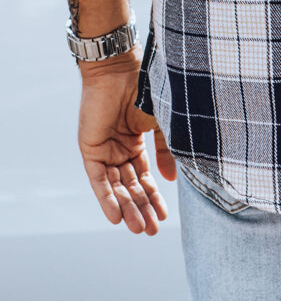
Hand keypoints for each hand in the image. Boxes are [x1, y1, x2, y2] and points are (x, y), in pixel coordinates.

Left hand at [78, 48, 176, 235]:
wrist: (122, 69)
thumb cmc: (147, 89)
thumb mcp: (162, 124)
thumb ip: (166, 151)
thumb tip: (170, 180)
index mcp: (136, 141)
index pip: (145, 177)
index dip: (154, 197)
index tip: (165, 217)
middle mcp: (119, 149)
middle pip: (131, 186)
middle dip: (142, 209)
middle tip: (152, 231)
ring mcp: (104, 150)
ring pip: (116, 187)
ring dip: (127, 208)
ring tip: (139, 228)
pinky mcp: (90, 150)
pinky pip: (98, 181)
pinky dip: (107, 198)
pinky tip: (117, 217)